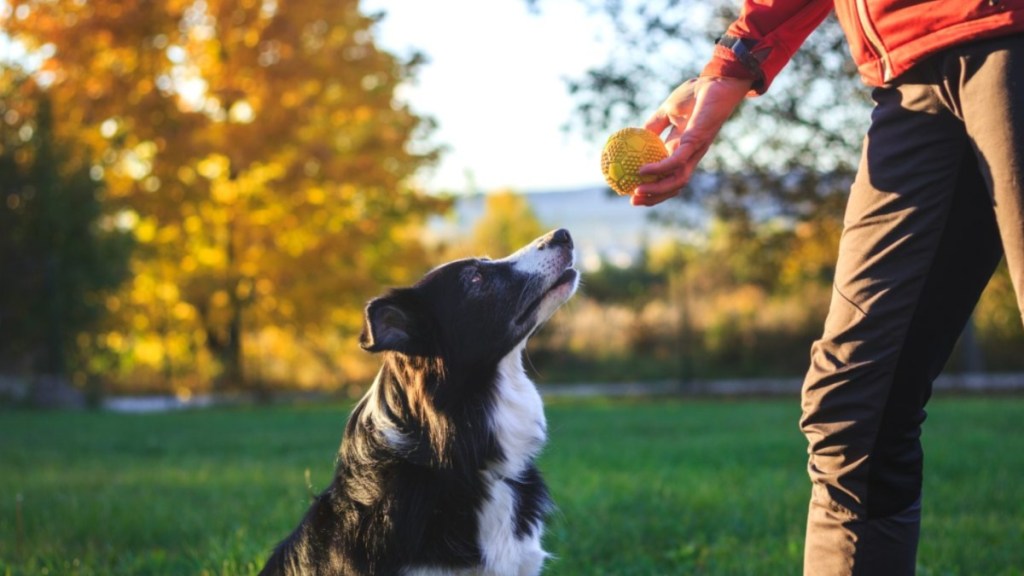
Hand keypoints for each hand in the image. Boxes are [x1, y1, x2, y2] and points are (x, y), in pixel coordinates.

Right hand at [632, 76, 753, 206]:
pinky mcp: (696, 142)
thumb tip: (634, 135)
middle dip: (654, 197)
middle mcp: (689, 155)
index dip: (654, 187)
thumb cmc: (696, 94)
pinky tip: (643, 171)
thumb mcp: (668, 110)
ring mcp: (694, 151)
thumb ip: (654, 124)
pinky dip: (659, 169)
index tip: (632, 190)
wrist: (716, 81)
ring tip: (637, 193)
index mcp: (682, 149)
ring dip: (657, 191)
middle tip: (632, 200)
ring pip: (677, 180)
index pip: (669, 175)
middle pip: (674, 185)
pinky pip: (675, 161)